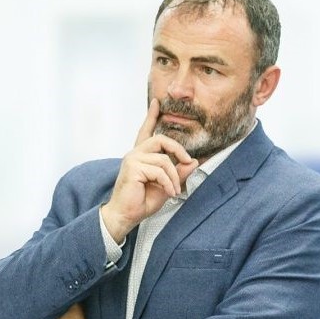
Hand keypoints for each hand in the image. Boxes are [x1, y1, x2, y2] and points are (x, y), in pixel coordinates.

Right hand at [101, 99, 197, 242]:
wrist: (126, 216)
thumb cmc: (142, 201)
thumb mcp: (166, 185)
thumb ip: (178, 173)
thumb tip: (193, 161)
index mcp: (141, 156)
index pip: (146, 131)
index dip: (151, 116)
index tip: (157, 102)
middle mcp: (135, 154)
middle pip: (161, 140)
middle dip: (178, 150)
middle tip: (187, 161)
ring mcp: (132, 159)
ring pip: (163, 159)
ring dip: (173, 176)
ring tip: (174, 190)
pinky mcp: (132, 167)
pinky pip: (159, 170)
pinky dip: (168, 182)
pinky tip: (169, 192)